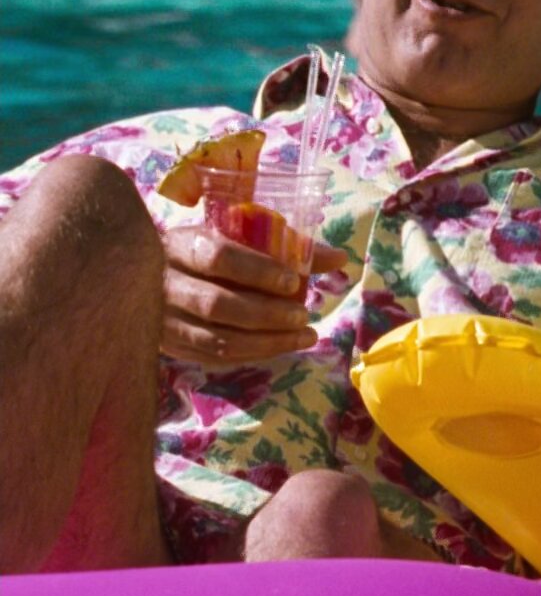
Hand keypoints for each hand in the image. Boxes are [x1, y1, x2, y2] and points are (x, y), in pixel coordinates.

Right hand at [160, 226, 347, 363]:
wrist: (147, 274)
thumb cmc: (206, 250)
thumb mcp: (236, 237)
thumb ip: (284, 246)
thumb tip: (339, 258)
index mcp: (183, 245)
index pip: (218, 258)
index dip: (257, 270)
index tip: (292, 281)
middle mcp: (166, 284)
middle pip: (216, 305)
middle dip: (266, 314)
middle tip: (303, 315)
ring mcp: (163, 320)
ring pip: (215, 339)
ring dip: (266, 342)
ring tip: (304, 335)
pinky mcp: (168, 345)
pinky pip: (212, 358)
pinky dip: (251, 355)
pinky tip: (280, 347)